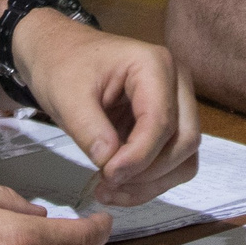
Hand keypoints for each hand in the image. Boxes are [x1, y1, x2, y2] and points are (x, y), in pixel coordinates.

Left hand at [12, 11, 200, 205]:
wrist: (60, 55)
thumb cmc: (64, 66)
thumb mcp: (66, 96)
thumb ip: (89, 129)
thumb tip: (111, 163)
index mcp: (154, 65)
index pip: (161, 121)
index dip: (137, 157)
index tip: (107, 176)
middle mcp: (176, 82)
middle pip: (185, 141)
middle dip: (148, 172)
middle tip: (107, 183)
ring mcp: (176, 103)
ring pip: (185, 157)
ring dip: (152, 183)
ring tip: (111, 190)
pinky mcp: (169, 123)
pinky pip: (173, 162)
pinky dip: (150, 181)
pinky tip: (119, 186)